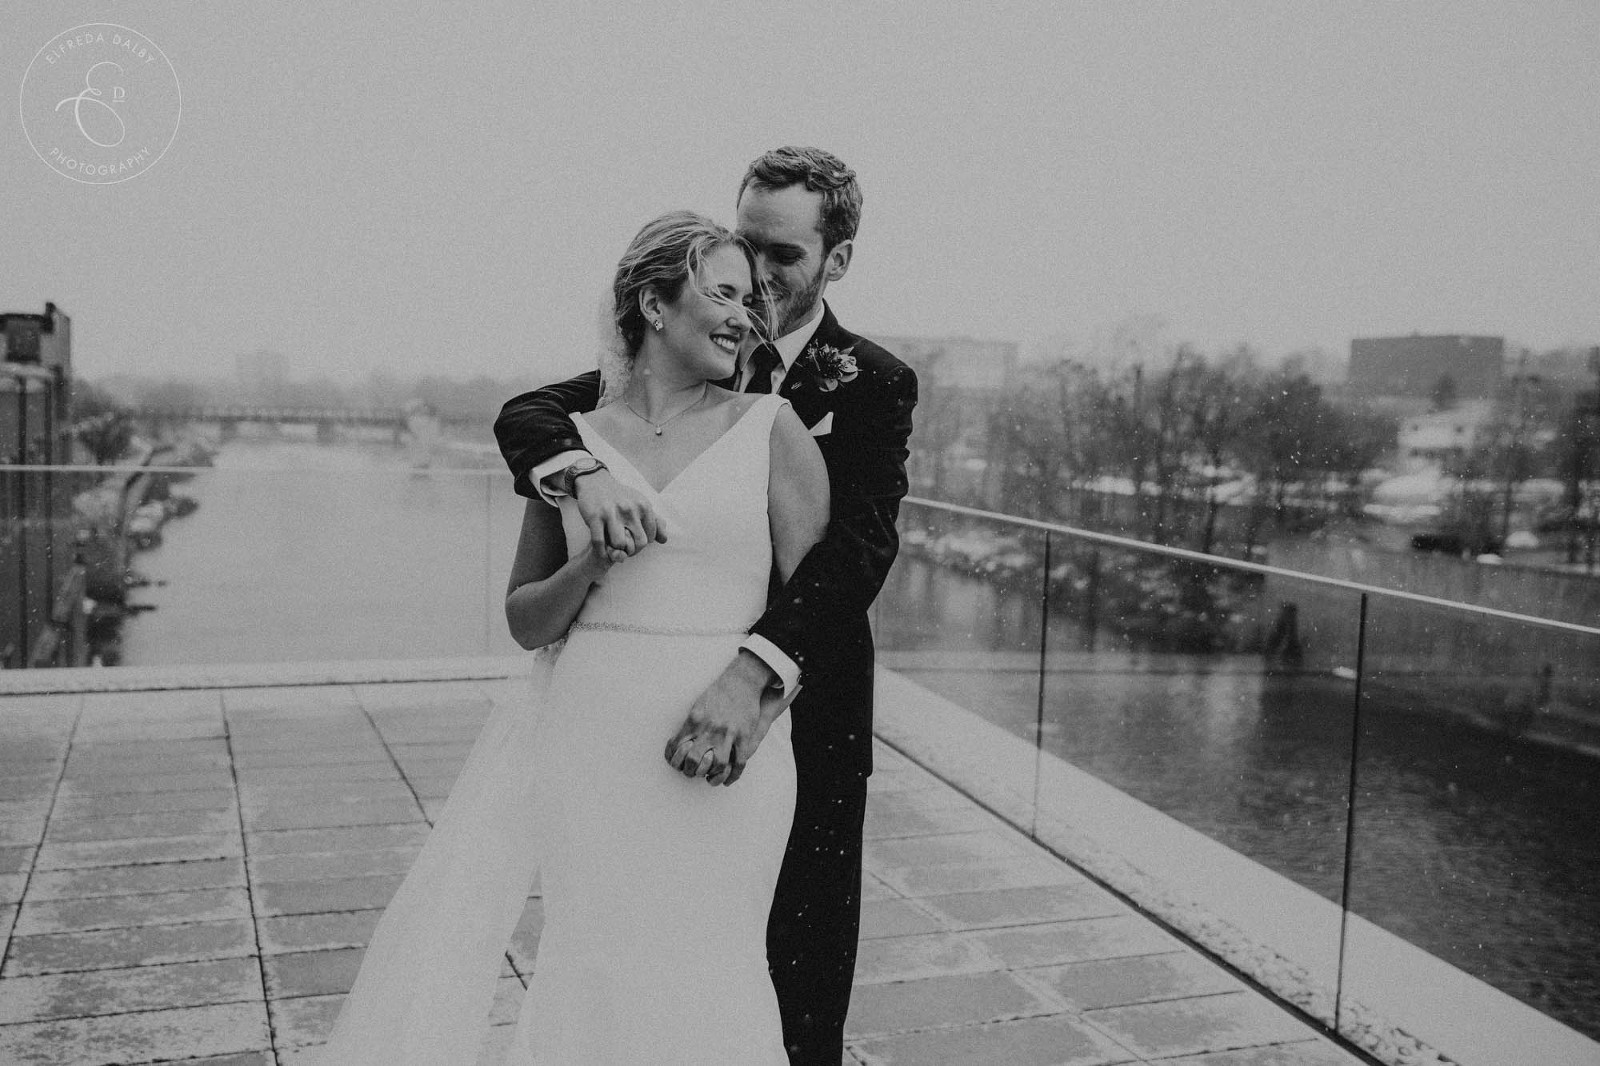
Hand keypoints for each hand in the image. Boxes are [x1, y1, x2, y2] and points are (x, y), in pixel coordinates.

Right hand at [571, 469, 667, 556]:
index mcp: (643, 506)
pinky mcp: (594, 516)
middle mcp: (629, 509)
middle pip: (639, 543)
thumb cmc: (622, 497)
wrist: (595, 482)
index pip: (651, 537)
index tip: (634, 542)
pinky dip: (601, 551)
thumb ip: (656, 522)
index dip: (643, 544)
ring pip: (619, 544)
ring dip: (617, 550)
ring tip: (614, 548)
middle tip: (626, 549)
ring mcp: (611, 512)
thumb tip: (664, 540)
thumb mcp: (641, 504)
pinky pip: (599, 542)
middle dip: (633, 550)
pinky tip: (603, 551)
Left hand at [664, 651, 784, 785]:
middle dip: (690, 771)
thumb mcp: (697, 706)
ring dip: (710, 776)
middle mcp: (709, 729)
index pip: (677, 748)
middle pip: (694, 761)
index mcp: (694, 720)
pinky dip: (731, 776)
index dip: (674, 760)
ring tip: (708, 778)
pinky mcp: (744, 736)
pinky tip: (726, 780)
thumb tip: (680, 742)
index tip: (677, 763)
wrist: (742, 681)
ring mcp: (728, 734)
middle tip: (691, 773)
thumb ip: (689, 725)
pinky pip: (738, 763)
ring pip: (716, 765)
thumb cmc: (718, 693)